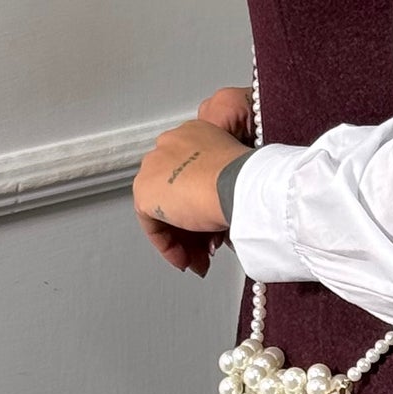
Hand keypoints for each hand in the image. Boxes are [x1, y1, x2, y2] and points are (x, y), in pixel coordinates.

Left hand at [132, 87, 253, 275]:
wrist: (237, 184)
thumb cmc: (248, 177)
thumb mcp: (236, 173)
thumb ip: (219, 184)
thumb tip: (215, 211)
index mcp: (193, 133)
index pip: (188, 175)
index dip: (199, 205)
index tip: (210, 226)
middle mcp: (169, 144)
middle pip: (174, 194)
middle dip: (190, 228)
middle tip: (205, 250)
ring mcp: (153, 167)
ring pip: (164, 211)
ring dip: (183, 241)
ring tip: (199, 260)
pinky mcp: (144, 192)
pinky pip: (153, 226)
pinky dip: (169, 246)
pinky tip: (187, 259)